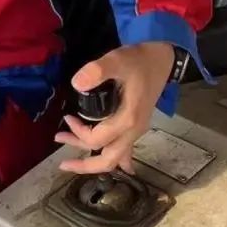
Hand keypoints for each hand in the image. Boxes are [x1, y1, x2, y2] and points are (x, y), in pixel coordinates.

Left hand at [55, 42, 174, 174]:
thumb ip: (97, 71)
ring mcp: (136, 130)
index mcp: (128, 119)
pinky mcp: (136, 125)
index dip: (78, 133)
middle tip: (62, 162)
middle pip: (108, 160)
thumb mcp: (117, 60)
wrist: (163, 59)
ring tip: (73, 153)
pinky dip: (115, 159)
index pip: (97, 139)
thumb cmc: (139, 60)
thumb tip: (76, 84)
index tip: (67, 117)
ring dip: (94, 159)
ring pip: (115, 157)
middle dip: (84, 165)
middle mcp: (133, 130)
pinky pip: (125, 150)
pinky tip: (115, 166)